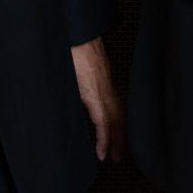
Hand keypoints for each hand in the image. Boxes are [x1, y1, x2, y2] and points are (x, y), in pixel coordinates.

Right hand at [71, 37, 125, 162]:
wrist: (75, 34)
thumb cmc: (73, 48)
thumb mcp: (76, 70)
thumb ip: (78, 82)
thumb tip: (71, 90)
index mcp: (103, 82)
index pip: (116, 107)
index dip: (119, 124)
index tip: (118, 138)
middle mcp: (106, 88)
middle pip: (119, 118)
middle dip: (121, 137)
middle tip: (121, 155)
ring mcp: (102, 92)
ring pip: (115, 122)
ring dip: (116, 142)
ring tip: (115, 158)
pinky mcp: (94, 95)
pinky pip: (102, 122)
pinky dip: (104, 139)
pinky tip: (102, 152)